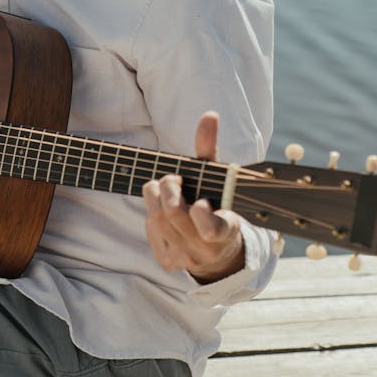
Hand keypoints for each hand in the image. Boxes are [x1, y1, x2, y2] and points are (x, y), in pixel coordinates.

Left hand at [142, 111, 245, 282]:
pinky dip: (152, 213)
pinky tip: (163, 210)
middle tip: (173, 179)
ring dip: (155, 197)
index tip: (201, 201)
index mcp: (226, 230)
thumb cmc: (216, 201)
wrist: (216, 247)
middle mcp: (206, 249)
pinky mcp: (169, 261)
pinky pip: (150, 230)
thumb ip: (210, 147)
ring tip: (165, 188)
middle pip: (172, 213)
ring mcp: (186, 258)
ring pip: (156, 220)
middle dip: (168, 188)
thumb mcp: (217, 177)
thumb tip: (209, 114)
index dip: (200, 213)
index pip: (211, 229)